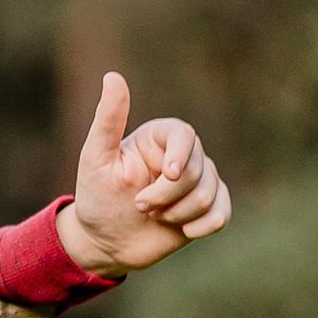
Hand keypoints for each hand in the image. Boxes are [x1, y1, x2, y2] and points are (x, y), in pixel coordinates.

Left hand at [57, 73, 230, 277]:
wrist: (105, 241)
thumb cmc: (96, 196)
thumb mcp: (95, 158)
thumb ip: (108, 119)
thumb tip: (113, 76)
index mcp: (158, 138)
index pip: (185, 134)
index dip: (182, 153)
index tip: (169, 173)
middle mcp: (183, 155)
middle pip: (197, 169)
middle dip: (167, 194)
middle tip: (139, 206)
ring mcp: (198, 182)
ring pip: (209, 194)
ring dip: (177, 213)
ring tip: (153, 216)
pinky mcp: (207, 208)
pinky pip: (221, 215)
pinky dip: (202, 226)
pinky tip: (181, 230)